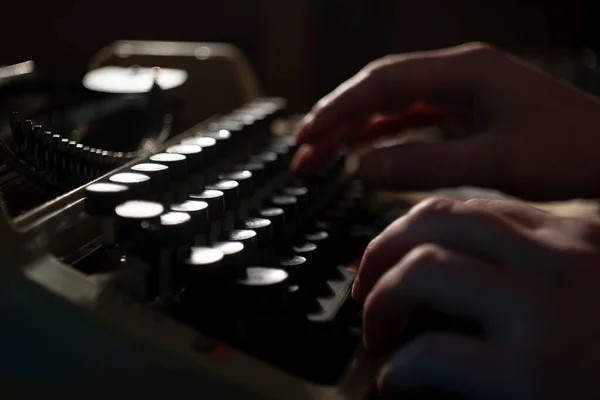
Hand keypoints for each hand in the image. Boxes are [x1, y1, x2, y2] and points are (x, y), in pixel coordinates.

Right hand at [292, 42, 599, 199]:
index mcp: (464, 71)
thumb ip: (423, 164)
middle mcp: (457, 74)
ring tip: (318, 158)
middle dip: (336, 120)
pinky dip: (381, 137)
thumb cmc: (568, 152)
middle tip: (302, 152)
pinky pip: (409, 120)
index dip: (339, 110)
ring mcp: (459, 93)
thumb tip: (360, 169)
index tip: (307, 136)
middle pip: (378, 90)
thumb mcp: (493, 163)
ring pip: (390, 106)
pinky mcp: (463, 113)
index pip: (382, 83)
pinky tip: (359, 153)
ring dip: (352, 130)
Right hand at [358, 197, 599, 398]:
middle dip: (381, 289)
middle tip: (370, 313)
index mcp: (541, 366)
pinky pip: (488, 207)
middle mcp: (545, 296)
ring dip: (400, 240)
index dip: (396, 373)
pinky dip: (446, 219)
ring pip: (448, 218)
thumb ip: (473, 390)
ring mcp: (561, 251)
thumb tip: (415, 383)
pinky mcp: (574, 228)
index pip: (427, 360)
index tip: (389, 381)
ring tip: (383, 263)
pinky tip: (435, 237)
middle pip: (426, 268)